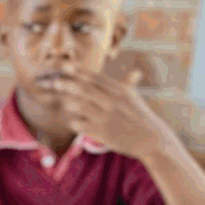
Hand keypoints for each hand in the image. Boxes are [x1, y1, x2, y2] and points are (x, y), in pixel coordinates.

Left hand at [45, 65, 170, 159]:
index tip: (65, 65)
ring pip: (79, 106)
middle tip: (55, 82)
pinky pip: (79, 125)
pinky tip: (74, 122)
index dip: (78, 71)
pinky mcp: (101, 132)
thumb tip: (135, 73)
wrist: (150, 139)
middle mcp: (111, 101)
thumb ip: (129, 84)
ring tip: (67, 105)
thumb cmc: (140, 116)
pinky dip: (74, 122)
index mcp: (118, 90)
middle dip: (67, 84)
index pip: (95, 78)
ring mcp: (106, 117)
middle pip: (84, 89)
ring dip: (69, 105)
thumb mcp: (134, 98)